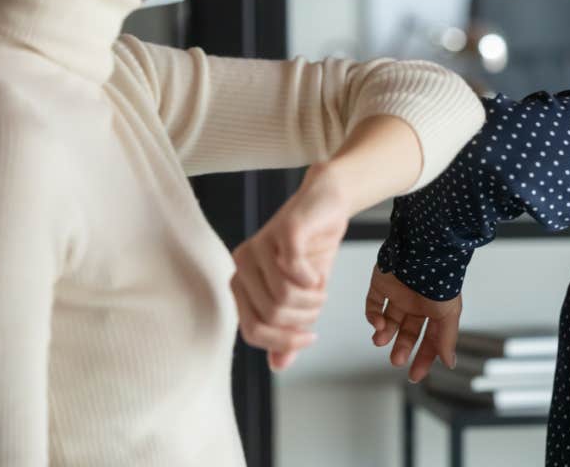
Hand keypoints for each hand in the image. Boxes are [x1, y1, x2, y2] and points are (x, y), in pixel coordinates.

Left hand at [230, 163, 349, 371]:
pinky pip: (294, 271)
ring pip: (283, 297)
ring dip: (312, 301)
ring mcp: (261, 244)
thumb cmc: (313, 249)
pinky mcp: (283, 230)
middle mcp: (243, 262)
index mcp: (241, 281)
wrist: (328, 204)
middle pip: (271, 316)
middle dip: (303, 319)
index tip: (310, 337)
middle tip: (319, 304)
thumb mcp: (302, 297)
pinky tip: (318, 275)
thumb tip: (278, 365)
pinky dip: (312, 281)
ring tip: (320, 289)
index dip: (284, 341)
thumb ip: (288, 329)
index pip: (252, 331)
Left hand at [365, 266, 461, 382]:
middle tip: (396, 360)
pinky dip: (373, 317)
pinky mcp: (380, 284)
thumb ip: (447, 338)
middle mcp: (416, 302)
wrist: (421, 250)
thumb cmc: (439, 279)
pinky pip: (373, 304)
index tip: (415, 375)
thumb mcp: (449, 313)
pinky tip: (379, 324)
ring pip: (388, 321)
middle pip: (407, 332)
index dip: (423, 357)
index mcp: (434, 309)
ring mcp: (398, 293)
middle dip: (402, 348)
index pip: (429, 339)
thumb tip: (449, 363)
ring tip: (381, 341)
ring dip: (384, 334)